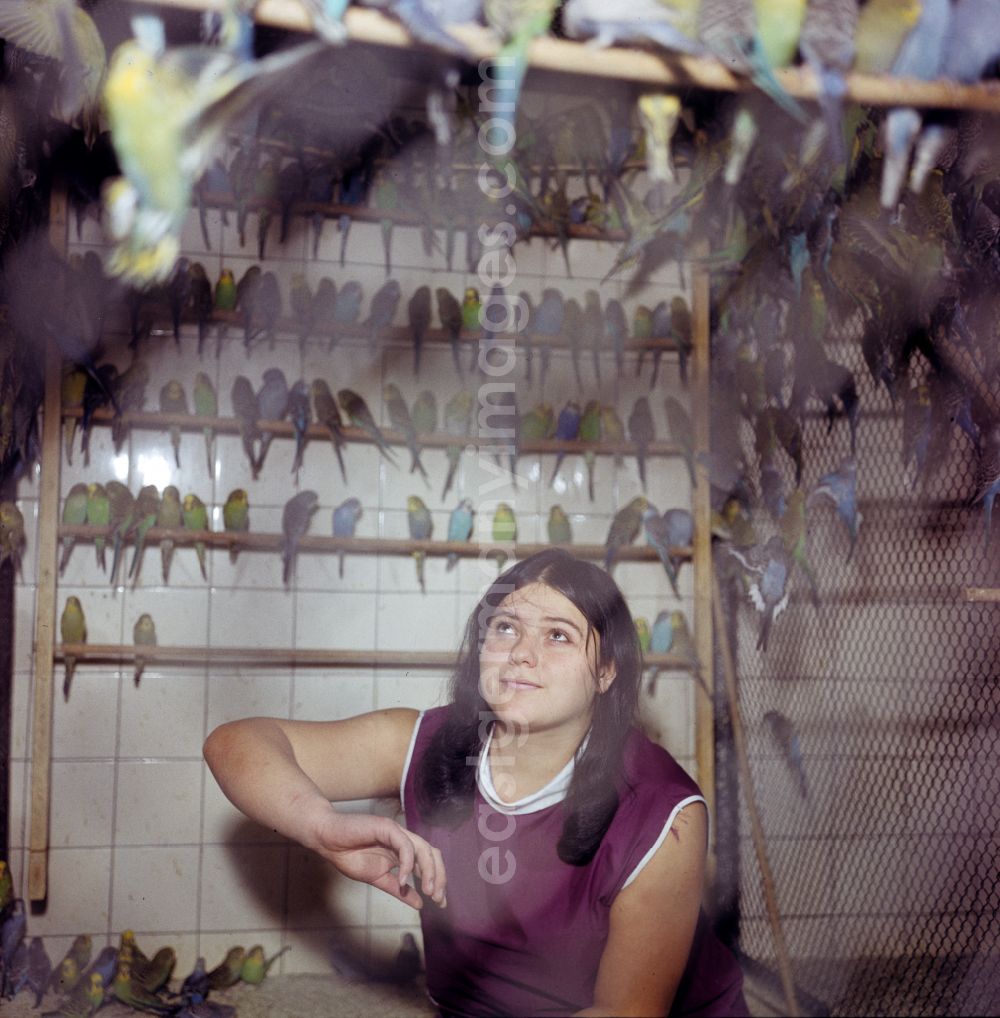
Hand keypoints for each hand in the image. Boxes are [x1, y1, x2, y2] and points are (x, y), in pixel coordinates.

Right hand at [309, 807, 447, 909]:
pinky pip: (404, 845)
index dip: (438, 880)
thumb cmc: (350, 855)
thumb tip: (420, 904)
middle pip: (432, 854)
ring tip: (428, 890)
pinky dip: (407, 863)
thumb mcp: (378, 879)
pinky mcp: (387, 827)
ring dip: (429, 871)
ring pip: (423, 848)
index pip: (429, 863)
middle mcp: (404, 840)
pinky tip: (404, 879)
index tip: (440, 902)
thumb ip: (398, 890)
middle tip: (438, 898)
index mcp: (403, 851)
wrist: (329, 840)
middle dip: (439, 876)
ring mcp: (397, 832)